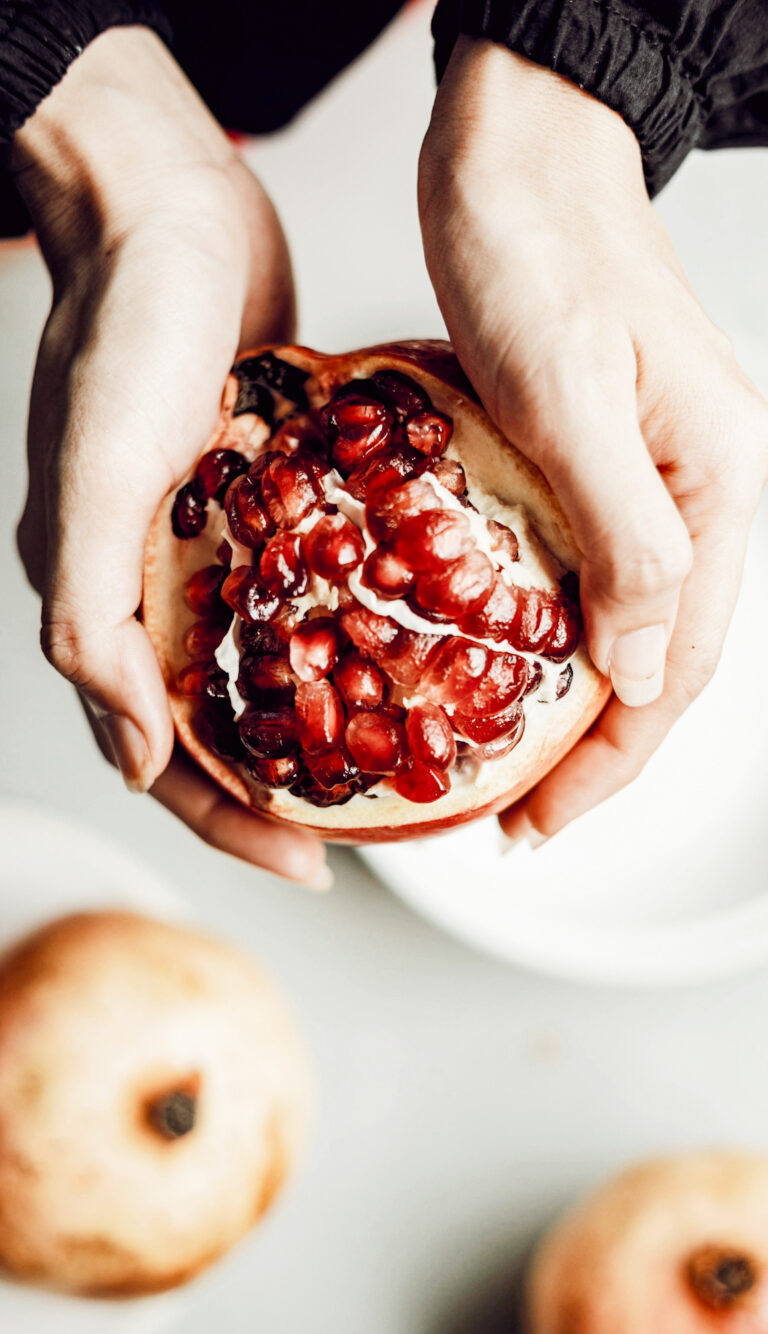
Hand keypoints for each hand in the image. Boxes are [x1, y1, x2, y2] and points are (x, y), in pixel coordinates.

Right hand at [12, 27, 329, 887]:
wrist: (164, 211)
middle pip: (219, 725)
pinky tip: (404, 646)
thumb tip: (136, 757)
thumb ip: (94, 623)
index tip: (311, 864)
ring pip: (263, 664)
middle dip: (283, 791)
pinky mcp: (260, 497)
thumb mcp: (95, 481)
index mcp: (104, 601)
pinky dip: (341, 628)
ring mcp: (208, 544)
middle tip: (363, 837)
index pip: (160, 753)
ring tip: (395, 761)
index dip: (228, 822)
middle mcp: (153, 586)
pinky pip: (300, 587)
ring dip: (319, 719)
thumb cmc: (121, 332)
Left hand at [418, 38, 767, 841]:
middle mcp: (700, 489)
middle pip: (658, 658)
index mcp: (720, 484)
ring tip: (506, 762)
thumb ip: (626, 538)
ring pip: (621, 621)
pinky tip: (494, 658)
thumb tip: (641, 671)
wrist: (517, 145)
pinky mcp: (595, 454)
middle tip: (515, 817)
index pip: (680, 665)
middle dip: (592, 751)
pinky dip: (542, 631)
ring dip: (566, 702)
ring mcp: (651, 472)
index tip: (543, 821)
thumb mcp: (572, 395)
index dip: (613, 759)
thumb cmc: (538, 246)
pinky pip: (582, 568)